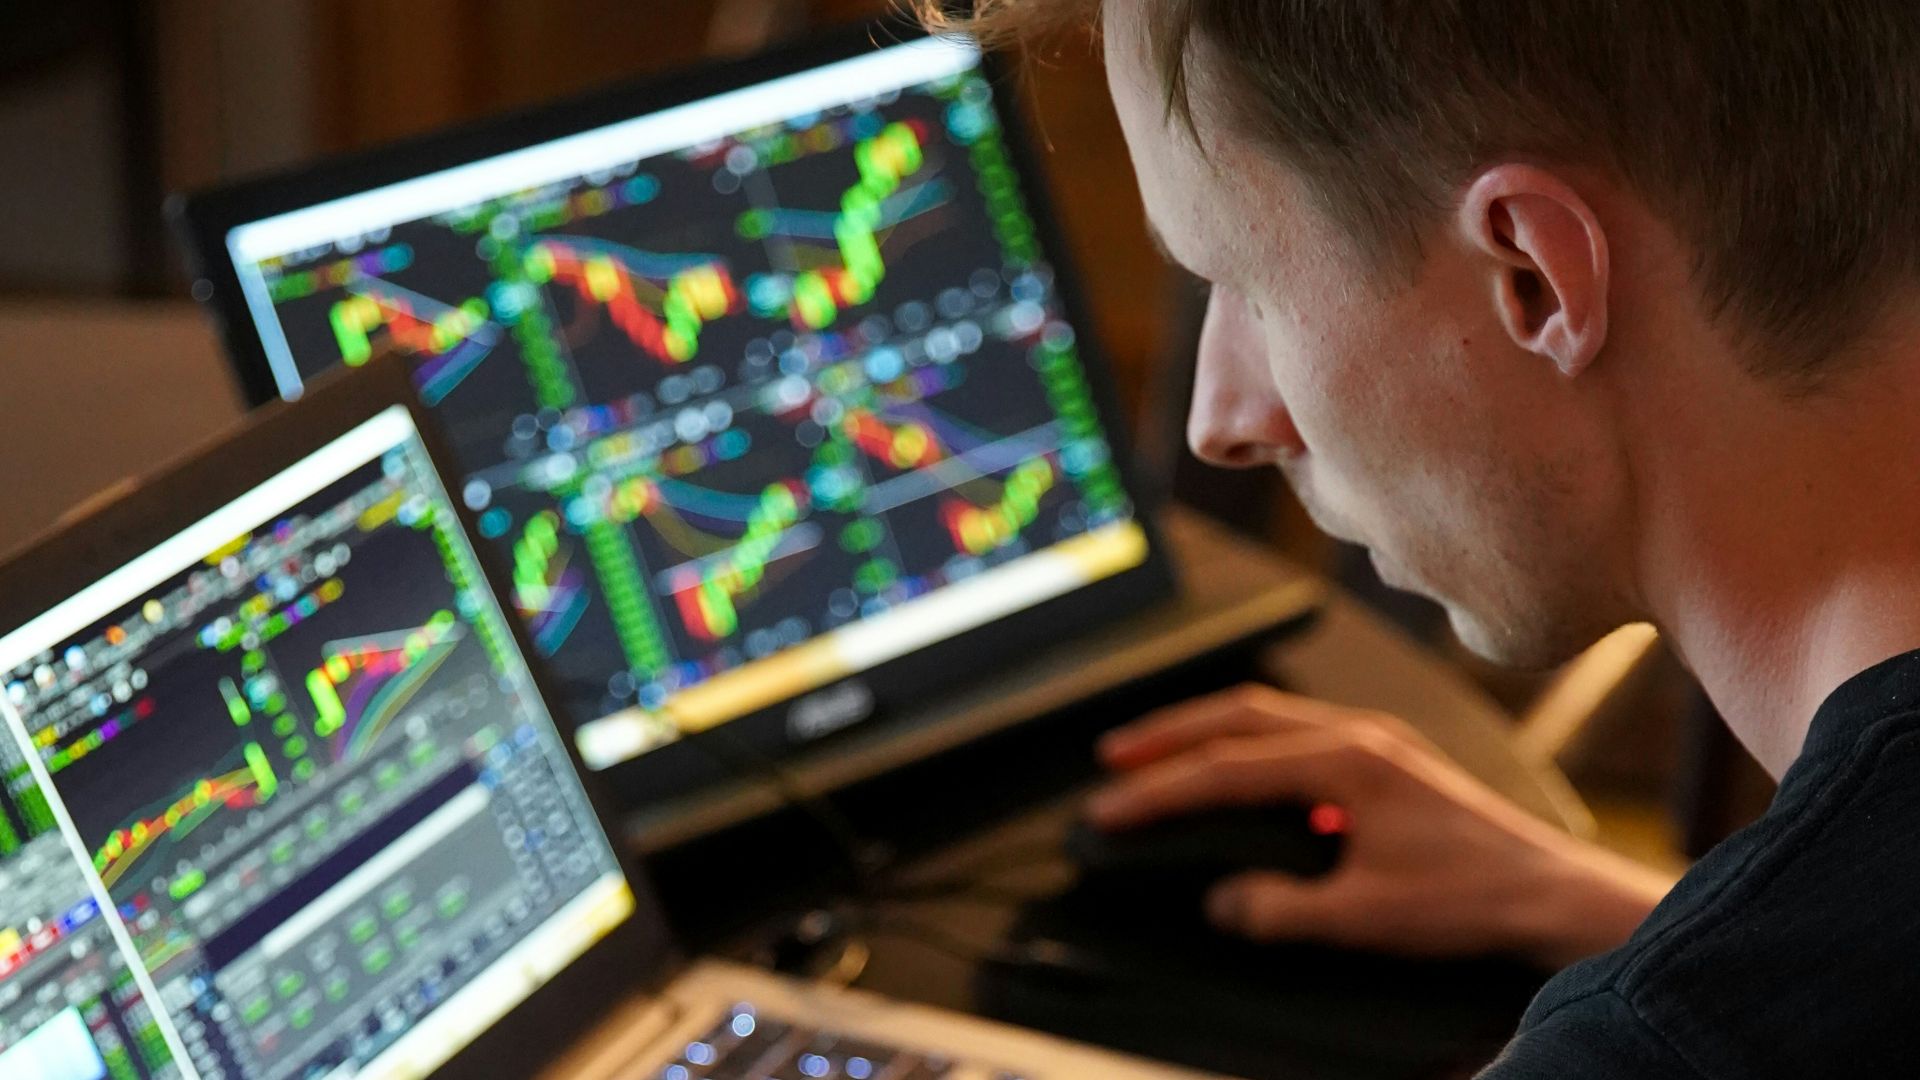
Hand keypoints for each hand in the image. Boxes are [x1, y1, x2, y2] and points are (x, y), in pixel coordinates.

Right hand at [1086, 685, 1674, 967]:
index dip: (1160, 791)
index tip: (1110, 809)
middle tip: (1112, 757)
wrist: (1551, 896)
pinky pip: (1300, 736)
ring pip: (1270, 718)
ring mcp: (1378, 743)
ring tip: (1158, 753)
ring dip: (1208, 732)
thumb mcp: (1364, 917)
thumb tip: (1222, 901)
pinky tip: (1238, 773)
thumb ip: (1282, 909)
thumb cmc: (1472, 900)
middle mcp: (1360, 736)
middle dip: (1169, 734)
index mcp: (1347, 762)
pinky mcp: (1390, 764)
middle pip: (1240, 715)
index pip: (1226, 769)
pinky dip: (1251, 745)